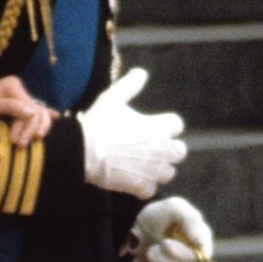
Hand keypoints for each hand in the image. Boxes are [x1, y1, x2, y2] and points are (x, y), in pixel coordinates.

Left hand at [0, 75, 54, 146]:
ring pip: (39, 114)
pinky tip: (56, 116)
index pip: (29, 109)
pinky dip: (44, 115)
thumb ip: (9, 107)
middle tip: (20, 146)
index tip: (14, 142)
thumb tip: (31, 112)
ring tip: (25, 145)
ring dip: (35, 129)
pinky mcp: (17, 105)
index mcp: (13, 85)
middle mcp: (19, 89)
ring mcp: (19, 97)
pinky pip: (35, 110)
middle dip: (31, 130)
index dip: (25, 127)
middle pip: (37, 111)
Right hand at [76, 68, 186, 198]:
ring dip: (158, 169)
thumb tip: (142, 72)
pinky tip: (130, 179)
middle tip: (149, 148)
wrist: (82, 151)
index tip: (151, 126)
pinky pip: (151, 189)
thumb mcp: (113, 98)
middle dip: (168, 149)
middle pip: (180, 151)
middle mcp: (162, 150)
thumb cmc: (98, 123)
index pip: (177, 124)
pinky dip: (142, 186)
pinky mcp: (141, 187)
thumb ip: (131, 85)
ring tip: (141, 165)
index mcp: (160, 127)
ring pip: (168, 172)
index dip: (165, 125)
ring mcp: (153, 171)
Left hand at [134, 197, 213, 261]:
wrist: (138, 226)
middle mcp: (198, 257)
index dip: (184, 254)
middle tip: (154, 248)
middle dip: (171, 261)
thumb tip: (201, 243)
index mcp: (202, 238)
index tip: (164, 243)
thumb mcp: (174, 207)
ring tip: (151, 255)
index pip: (202, 254)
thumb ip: (189, 220)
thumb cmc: (159, 214)